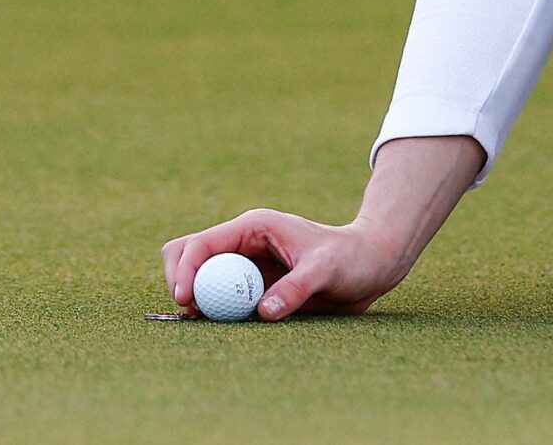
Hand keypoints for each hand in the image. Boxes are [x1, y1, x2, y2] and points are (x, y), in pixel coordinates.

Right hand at [161, 209, 404, 319]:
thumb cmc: (352, 258)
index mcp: (255, 227)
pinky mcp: (253, 287)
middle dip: (181, 280)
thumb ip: (296, 288)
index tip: (185, 300)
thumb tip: (263, 311)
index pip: (203, 243)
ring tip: (205, 321)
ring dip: (197, 299)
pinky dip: (214, 312)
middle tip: (190, 312)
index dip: (188, 270)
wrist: (371, 266)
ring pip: (201, 278)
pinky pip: (222, 299)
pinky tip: (223, 326)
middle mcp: (244, 244)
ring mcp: (246, 266)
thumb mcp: (327, 270)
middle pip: (189, 254)